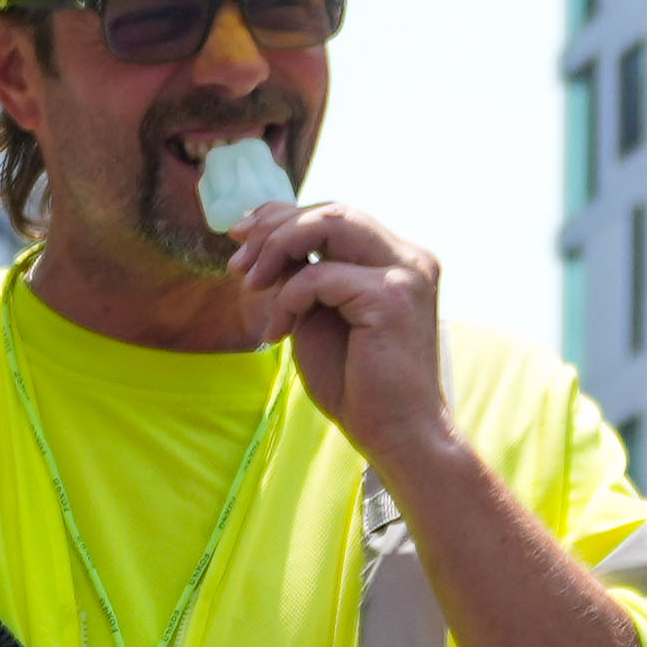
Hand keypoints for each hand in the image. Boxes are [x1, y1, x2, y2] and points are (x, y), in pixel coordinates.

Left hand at [226, 195, 451, 469]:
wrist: (397, 437)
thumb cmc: (358, 387)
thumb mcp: (319, 318)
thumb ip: (303, 277)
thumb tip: (265, 241)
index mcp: (398, 260)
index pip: (337, 214)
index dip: (284, 215)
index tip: (239, 233)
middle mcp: (410, 257)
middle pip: (332, 210)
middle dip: (274, 227)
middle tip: (236, 262)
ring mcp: (406, 272)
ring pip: (329, 222)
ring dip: (277, 248)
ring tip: (249, 283)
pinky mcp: (391, 295)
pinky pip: (318, 276)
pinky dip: (286, 300)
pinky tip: (276, 334)